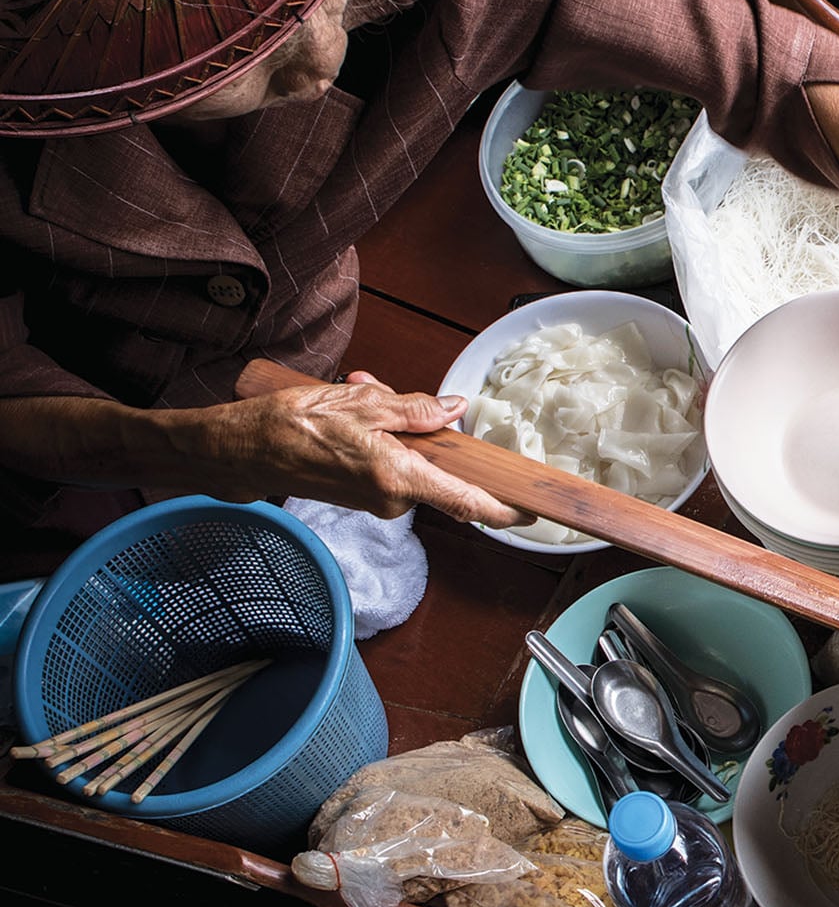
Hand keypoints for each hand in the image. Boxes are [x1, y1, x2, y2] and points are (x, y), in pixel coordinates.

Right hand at [199, 371, 531, 527]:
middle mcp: (390, 498)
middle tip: (385, 393)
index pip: (465, 502)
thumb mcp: (362, 404)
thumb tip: (454, 408)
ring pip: (410, 460)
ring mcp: (374, 501)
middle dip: (423, 429)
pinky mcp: (360, 497)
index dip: (502, 511)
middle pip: (436, 467)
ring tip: (356, 394)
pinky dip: (378, 439)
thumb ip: (416, 410)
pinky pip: (388, 465)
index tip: (530, 513)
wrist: (239, 451)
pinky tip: (349, 411)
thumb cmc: (292, 427)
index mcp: (398, 478)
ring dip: (394, 427)